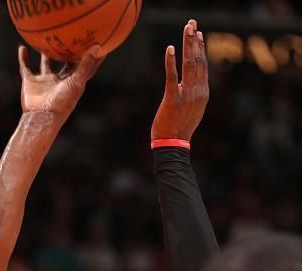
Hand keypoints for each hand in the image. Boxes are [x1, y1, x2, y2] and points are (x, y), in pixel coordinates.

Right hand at [18, 45, 104, 121]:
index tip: (98, 42)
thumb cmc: (63, 101)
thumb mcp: (77, 81)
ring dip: (45, 54)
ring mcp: (45, 82)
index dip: (92, 56)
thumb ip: (86, 64)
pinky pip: (26, 68)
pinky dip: (23, 59)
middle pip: (65, 63)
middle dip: (69, 52)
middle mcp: (60, 81)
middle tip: (72, 36)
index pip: (85, 66)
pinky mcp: (31, 83)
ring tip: (46, 39)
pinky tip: (22, 47)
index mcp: (74, 82)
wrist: (42, 116)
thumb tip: (98, 47)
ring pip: (46, 64)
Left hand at [151, 20, 208, 141]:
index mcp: (203, 93)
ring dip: (187, 45)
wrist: (174, 143)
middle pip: (198, 60)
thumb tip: (189, 81)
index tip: (198, 34)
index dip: (200, 48)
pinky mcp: (172, 98)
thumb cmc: (180, 127)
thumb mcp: (192, 109)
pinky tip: (170, 49)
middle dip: (194, 40)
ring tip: (187, 29)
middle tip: (192, 23)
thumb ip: (193, 94)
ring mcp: (186, 94)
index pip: (203, 66)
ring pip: (189, 65)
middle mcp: (198, 91)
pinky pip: (172, 77)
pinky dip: (171, 62)